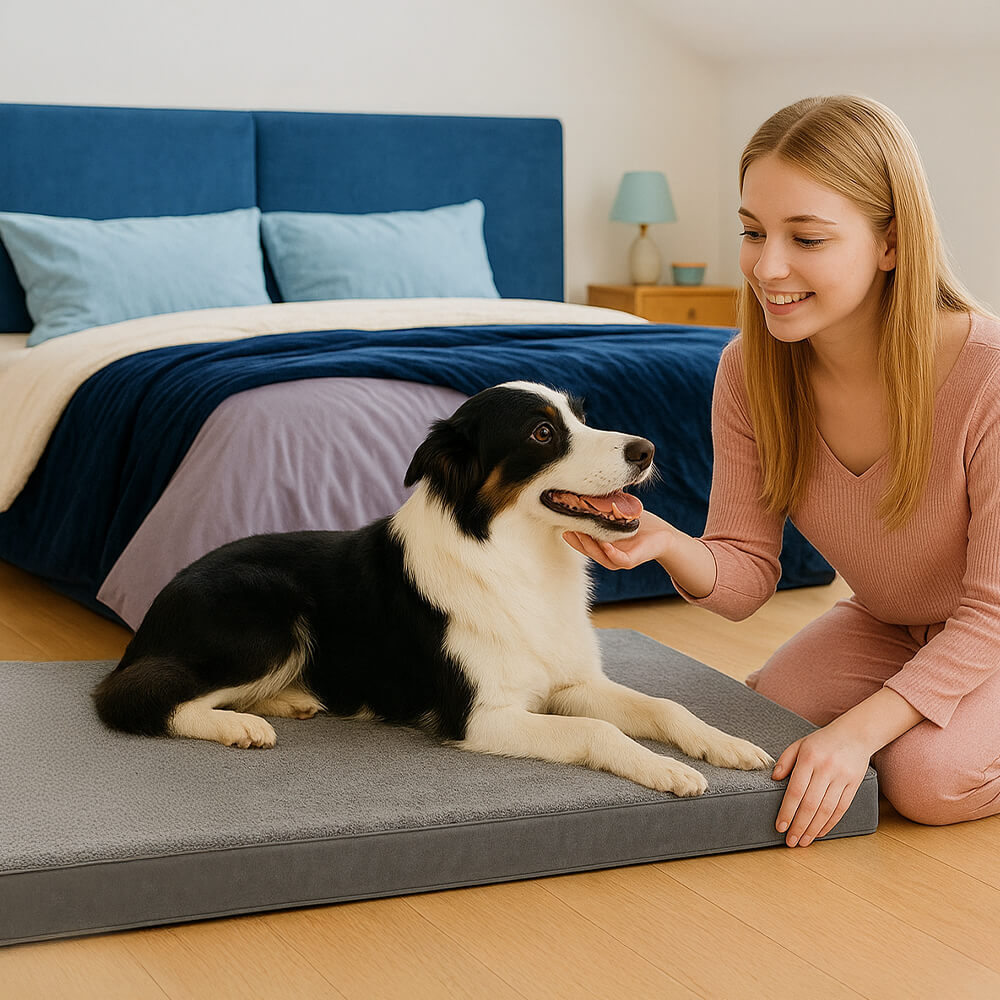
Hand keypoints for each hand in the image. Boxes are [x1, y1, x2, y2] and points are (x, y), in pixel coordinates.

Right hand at [562, 510, 673, 570]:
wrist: (662, 535)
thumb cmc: (639, 524)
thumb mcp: (617, 513)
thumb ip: (603, 508)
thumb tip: (589, 488)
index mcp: (601, 545)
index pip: (583, 542)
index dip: (572, 534)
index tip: (564, 522)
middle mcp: (607, 555)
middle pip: (587, 549)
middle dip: (576, 539)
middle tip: (567, 527)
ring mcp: (617, 560)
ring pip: (598, 555)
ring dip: (588, 545)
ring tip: (580, 533)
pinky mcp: (629, 561)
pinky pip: (616, 558)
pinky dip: (609, 552)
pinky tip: (604, 543)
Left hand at [772, 718, 872, 846]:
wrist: (855, 734)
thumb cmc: (822, 741)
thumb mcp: (799, 744)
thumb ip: (785, 760)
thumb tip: (774, 779)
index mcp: (809, 759)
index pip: (795, 791)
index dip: (787, 811)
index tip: (780, 826)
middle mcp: (826, 769)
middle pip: (810, 804)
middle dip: (799, 826)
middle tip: (790, 842)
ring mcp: (842, 778)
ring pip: (826, 810)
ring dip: (813, 829)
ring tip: (803, 841)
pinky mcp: (854, 785)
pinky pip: (841, 808)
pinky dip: (830, 823)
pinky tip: (820, 832)